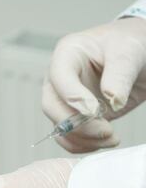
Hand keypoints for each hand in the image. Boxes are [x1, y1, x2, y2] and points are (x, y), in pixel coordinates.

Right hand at [43, 17, 145, 152]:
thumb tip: (111, 99)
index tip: (96, 110)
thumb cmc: (130, 43)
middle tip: (105, 130)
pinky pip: (70, 136)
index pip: (59, 78)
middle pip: (52, 106)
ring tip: (111, 138)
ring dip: (82, 138)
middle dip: (76, 124)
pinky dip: (84, 144)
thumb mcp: (129, 51)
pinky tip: (105, 142)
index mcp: (67, 54)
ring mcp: (66, 99)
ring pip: (59, 126)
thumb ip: (119, 73)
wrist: (141, 53)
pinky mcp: (76, 115)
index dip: (73, 97)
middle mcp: (60, 78)